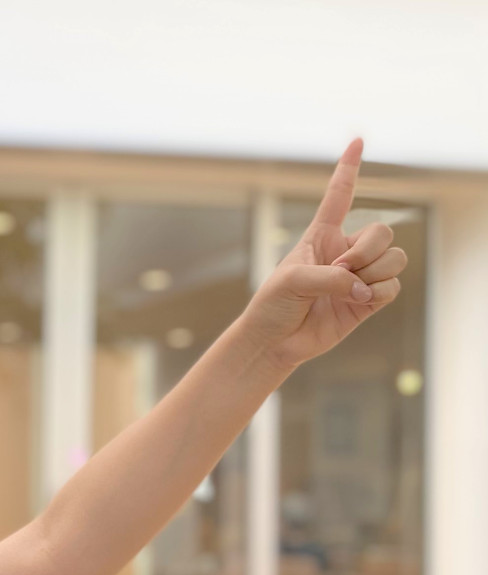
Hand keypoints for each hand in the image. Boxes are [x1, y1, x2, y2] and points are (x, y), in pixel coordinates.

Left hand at [234, 138, 407, 369]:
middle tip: (341, 271)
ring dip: (374, 272)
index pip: (338, 196)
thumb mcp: (293, 281)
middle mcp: (345, 251)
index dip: (347, 169)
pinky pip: (393, 286)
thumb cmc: (273, 304)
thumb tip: (365, 287)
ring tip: (350, 289)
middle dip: (367, 251)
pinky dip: (379, 292)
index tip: (357, 140)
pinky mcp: (368, 299)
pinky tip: (360, 300)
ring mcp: (360, 274)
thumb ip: (332, 277)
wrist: (274, 341)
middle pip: (382, 231)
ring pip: (395, 257)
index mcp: (321, 236)